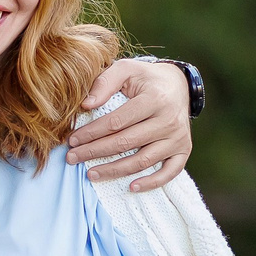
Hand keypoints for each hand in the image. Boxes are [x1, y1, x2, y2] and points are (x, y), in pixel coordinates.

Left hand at [69, 59, 193, 191]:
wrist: (178, 85)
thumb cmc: (146, 78)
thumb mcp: (126, 69)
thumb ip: (105, 82)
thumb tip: (86, 105)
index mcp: (154, 98)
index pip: (116, 122)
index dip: (92, 133)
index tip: (72, 140)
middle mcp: (169, 120)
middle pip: (126, 143)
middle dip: (95, 152)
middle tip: (73, 158)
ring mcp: (178, 137)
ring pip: (143, 160)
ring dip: (115, 170)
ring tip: (91, 174)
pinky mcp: (184, 149)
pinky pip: (170, 172)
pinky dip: (152, 182)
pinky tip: (131, 186)